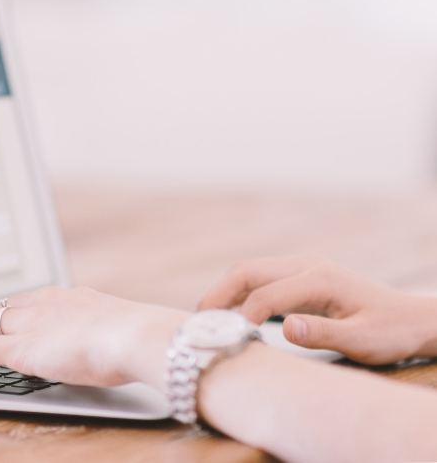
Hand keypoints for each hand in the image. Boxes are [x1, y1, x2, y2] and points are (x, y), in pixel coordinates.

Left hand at [0, 286, 187, 388]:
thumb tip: (108, 343)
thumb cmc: (140, 338)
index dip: (7, 311)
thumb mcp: (119, 332)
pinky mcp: (18, 348)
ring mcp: (29, 324)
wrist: (139, 337)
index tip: (0, 317)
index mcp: (69, 297)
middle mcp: (44, 303)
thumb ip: (104, 334)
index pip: (26, 301)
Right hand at [198, 255, 436, 363]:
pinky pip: (257, 279)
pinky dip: (236, 293)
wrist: (409, 319)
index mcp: (320, 278)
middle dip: (218, 294)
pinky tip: (227, 315)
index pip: (265, 295)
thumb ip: (323, 334)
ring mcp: (301, 268)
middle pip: (247, 271)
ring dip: (223, 292)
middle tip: (197, 322)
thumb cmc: (388, 332)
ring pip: (248, 271)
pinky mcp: (297, 277)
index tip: (225, 340)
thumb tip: (285, 328)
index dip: (241, 317)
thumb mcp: (362, 341)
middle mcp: (307, 265)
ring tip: (205, 320)